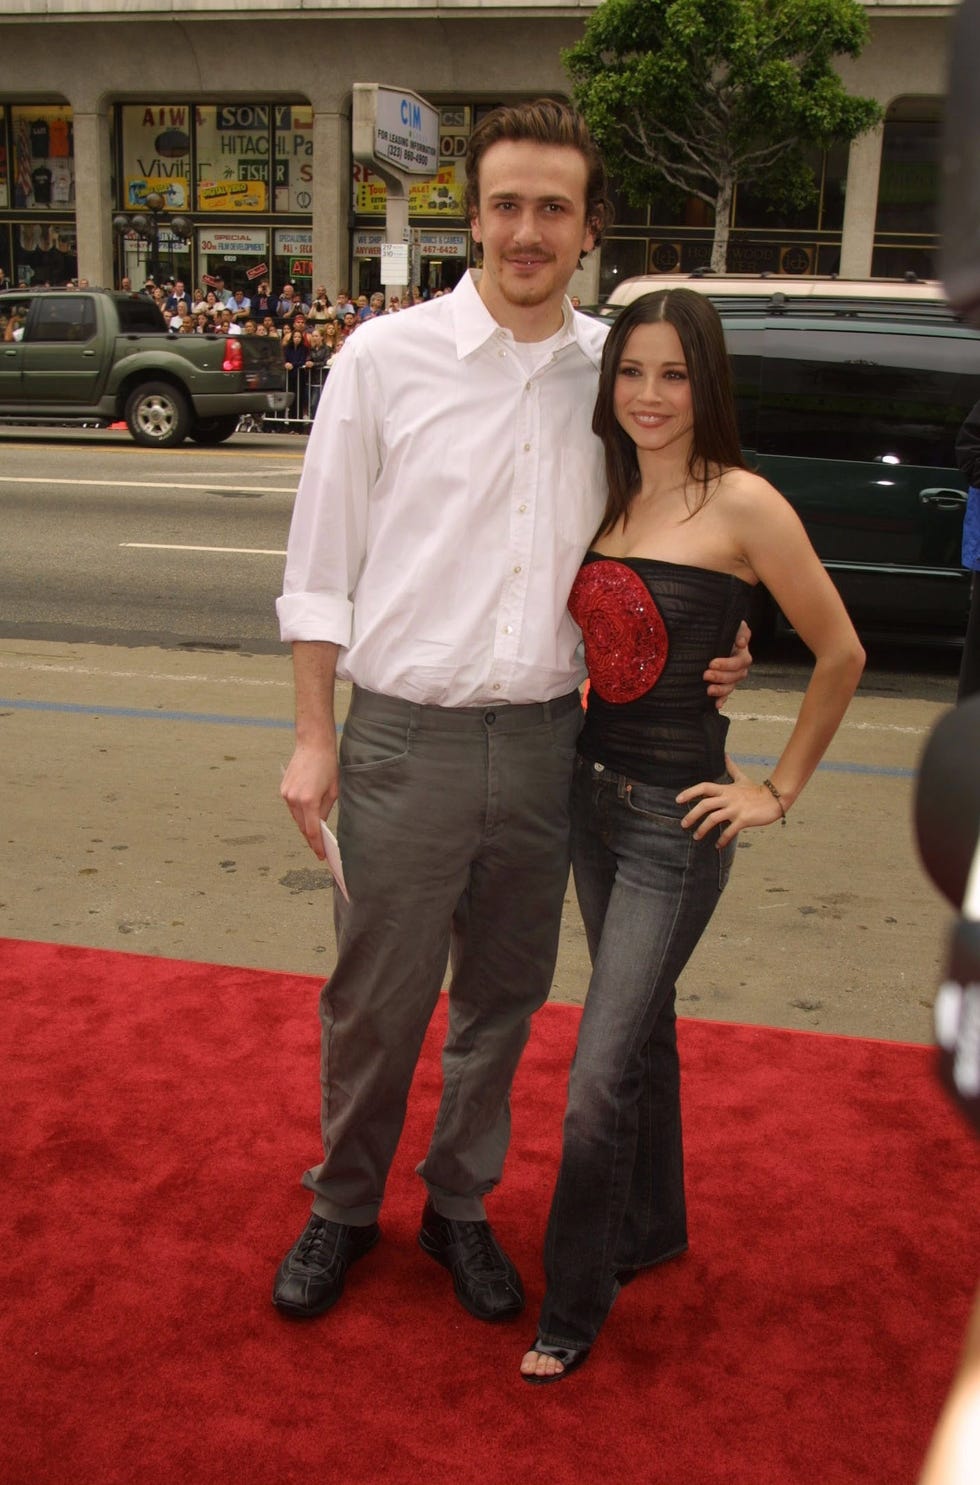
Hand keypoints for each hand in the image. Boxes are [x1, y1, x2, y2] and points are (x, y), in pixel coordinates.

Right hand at [280, 741, 338, 857]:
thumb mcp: (333, 791)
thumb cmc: (327, 766)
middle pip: (302, 826)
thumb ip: (325, 811)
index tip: (321, 855)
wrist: (312, 745)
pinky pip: (292, 807)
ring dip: (305, 825)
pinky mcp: (283, 789)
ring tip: (315, 833)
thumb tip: (320, 825)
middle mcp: (294, 799)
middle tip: (320, 848)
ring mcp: (286, 794)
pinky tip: (307, 815)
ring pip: (296, 818)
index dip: (317, 846)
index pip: (312, 831)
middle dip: (311, 838)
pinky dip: (300, 813)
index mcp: (309, 801)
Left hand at [677, 756, 783, 846]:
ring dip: (703, 829)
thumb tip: (725, 754)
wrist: (775, 799)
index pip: (704, 787)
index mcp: (726, 789)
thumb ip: (731, 768)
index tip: (678, 799)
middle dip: (692, 815)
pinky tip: (718, 845)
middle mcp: (728, 798)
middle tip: (683, 824)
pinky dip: (722, 839)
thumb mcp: (742, 778)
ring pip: (714, 818)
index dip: (690, 792)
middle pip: (705, 805)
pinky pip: (730, 831)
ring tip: (696, 837)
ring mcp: (735, 809)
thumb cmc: (757, 790)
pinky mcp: (744, 819)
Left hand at [704, 620, 751, 708]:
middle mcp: (739, 667)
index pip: (739, 662)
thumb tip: (742, 643)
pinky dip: (722, 699)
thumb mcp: (735, 627)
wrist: (714, 635)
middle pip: (735, 676)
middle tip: (706, 674)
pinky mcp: (725, 684)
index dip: (727, 665)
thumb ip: (741, 631)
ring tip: (709, 690)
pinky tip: (717, 704)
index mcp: (742, 654)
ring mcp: (732, 677)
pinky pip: (726, 694)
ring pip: (731, 686)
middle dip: (721, 677)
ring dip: (721, 690)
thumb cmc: (725, 631)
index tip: (712, 663)